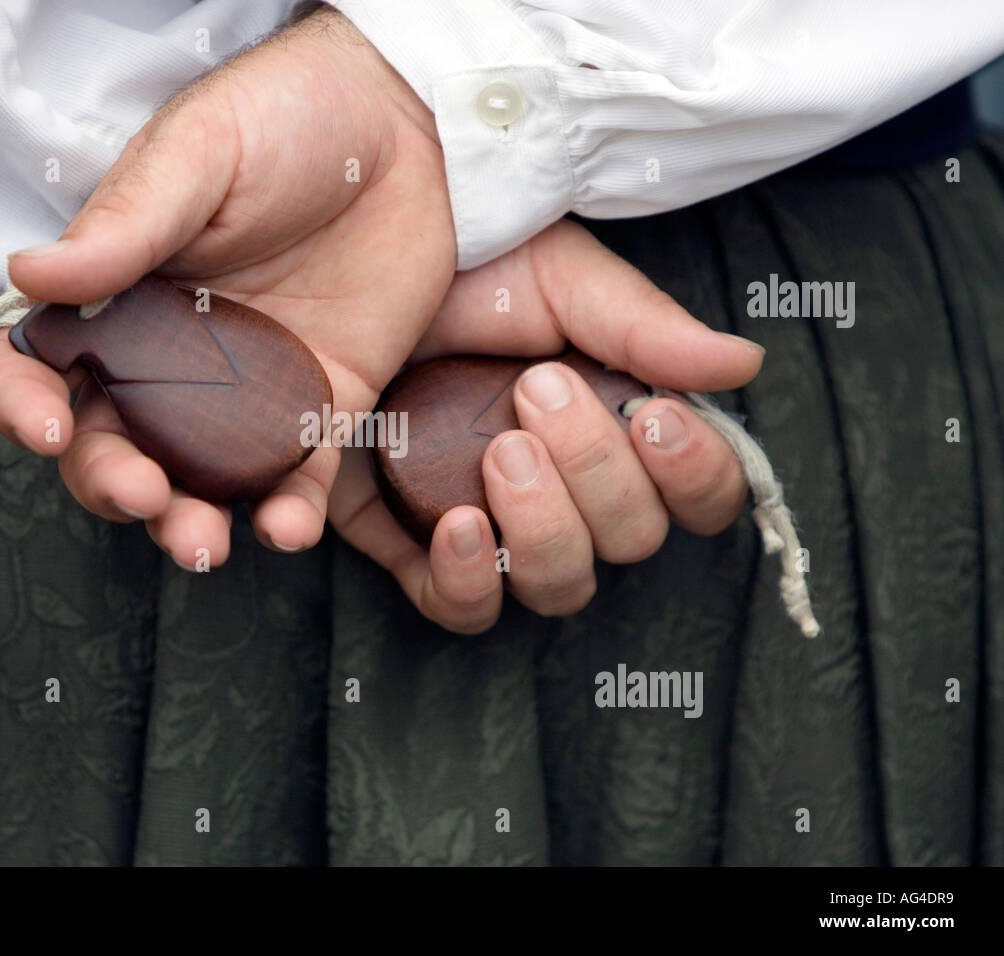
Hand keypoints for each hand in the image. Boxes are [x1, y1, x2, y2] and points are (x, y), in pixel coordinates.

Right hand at [0, 8, 762, 631]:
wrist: (408, 125)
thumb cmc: (284, 117)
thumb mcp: (197, 155)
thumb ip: (124, 224)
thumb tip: (28, 273)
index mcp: (118, 294)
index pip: (41, 363)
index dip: (25, 403)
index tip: (49, 426)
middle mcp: (169, 355)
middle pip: (112, 442)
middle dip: (114, 483)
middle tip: (143, 495)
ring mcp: (244, 391)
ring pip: (196, 478)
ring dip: (190, 520)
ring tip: (203, 542)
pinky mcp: (320, 406)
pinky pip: (296, 476)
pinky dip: (288, 512)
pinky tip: (286, 526)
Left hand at [327, 218, 765, 632]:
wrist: (345, 246)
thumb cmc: (460, 255)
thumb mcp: (558, 275)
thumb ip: (644, 327)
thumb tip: (741, 367)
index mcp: (609, 417)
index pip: (690, 490)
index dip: (693, 474)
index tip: (654, 418)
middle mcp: (558, 480)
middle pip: (627, 543)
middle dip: (598, 477)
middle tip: (538, 394)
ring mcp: (485, 513)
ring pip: (552, 585)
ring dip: (544, 533)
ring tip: (501, 457)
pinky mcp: (401, 533)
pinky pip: (452, 604)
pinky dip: (465, 580)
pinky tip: (456, 524)